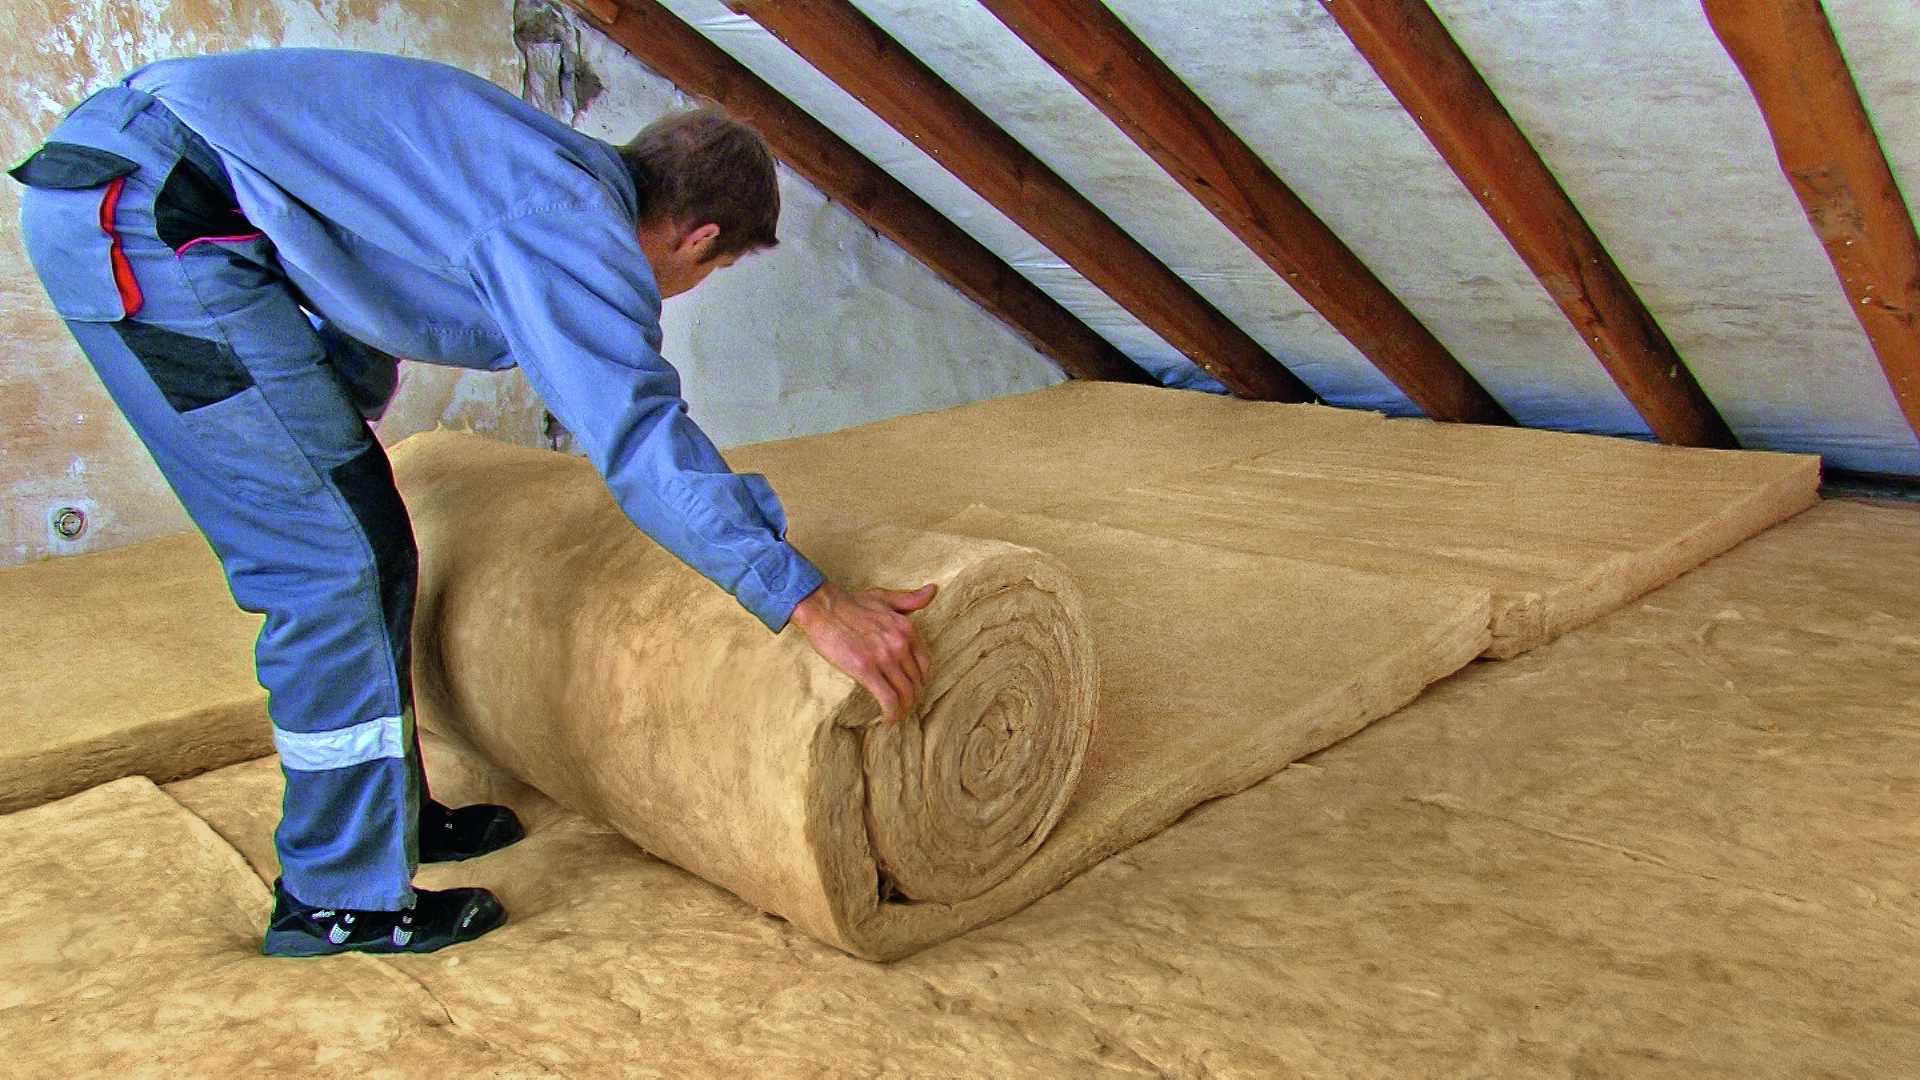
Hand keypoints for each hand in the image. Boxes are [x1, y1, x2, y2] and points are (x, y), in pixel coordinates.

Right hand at [789, 581, 937, 723]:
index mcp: (907, 628)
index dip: (920, 680)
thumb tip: (933, 590)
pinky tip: (889, 719)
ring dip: (904, 709)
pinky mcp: (866, 670)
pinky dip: (892, 713)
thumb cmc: (852, 604)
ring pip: (905, 693)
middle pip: (916, 681)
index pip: (924, 664)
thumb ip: (911, 599)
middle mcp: (900, 643)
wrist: (824, 608)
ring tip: (897, 715)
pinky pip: (888, 699)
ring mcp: (884, 657)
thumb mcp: (886, 598)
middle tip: (904, 706)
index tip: (913, 688)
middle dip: (913, 697)